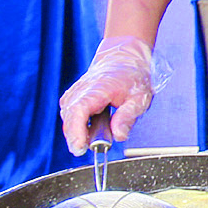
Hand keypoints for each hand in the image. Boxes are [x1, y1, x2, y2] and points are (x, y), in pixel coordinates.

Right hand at [60, 36, 158, 153]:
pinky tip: (89, 129)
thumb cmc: (133, 77)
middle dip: (75, 137)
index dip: (76, 132)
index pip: (78, 111)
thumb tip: (119, 136)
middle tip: (88, 149)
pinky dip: (77, 125)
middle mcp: (81, 90)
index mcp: (98, 88)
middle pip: (69, 118)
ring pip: (68, 118)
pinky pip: (70, 116)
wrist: (123, 58)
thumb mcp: (140, 98)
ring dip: (77, 131)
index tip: (80, 147)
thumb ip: (128, 117)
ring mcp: (74, 93)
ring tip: (95, 136)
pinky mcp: (72, 97)